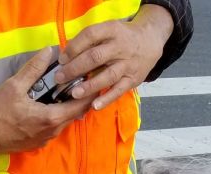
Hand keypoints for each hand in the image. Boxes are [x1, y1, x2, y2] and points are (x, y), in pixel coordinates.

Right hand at [0, 48, 92, 155]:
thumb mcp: (15, 85)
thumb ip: (34, 68)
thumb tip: (49, 51)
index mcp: (50, 118)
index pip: (79, 105)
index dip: (88, 91)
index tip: (92, 79)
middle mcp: (51, 132)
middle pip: (75, 114)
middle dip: (80, 98)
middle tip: (81, 81)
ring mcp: (45, 140)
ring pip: (65, 122)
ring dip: (69, 107)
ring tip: (68, 91)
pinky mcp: (38, 143)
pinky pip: (55, 128)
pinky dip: (58, 116)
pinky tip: (52, 105)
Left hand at [56, 6, 173, 110]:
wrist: (151, 41)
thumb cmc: (123, 37)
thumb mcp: (109, 30)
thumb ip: (92, 41)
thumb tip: (67, 54)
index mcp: (112, 30)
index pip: (90, 35)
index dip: (74, 47)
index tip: (61, 59)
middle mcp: (120, 46)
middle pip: (95, 57)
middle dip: (75, 68)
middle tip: (60, 78)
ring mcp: (127, 64)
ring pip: (107, 75)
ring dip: (89, 85)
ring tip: (74, 93)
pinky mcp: (132, 79)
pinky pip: (118, 91)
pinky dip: (106, 99)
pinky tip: (94, 106)